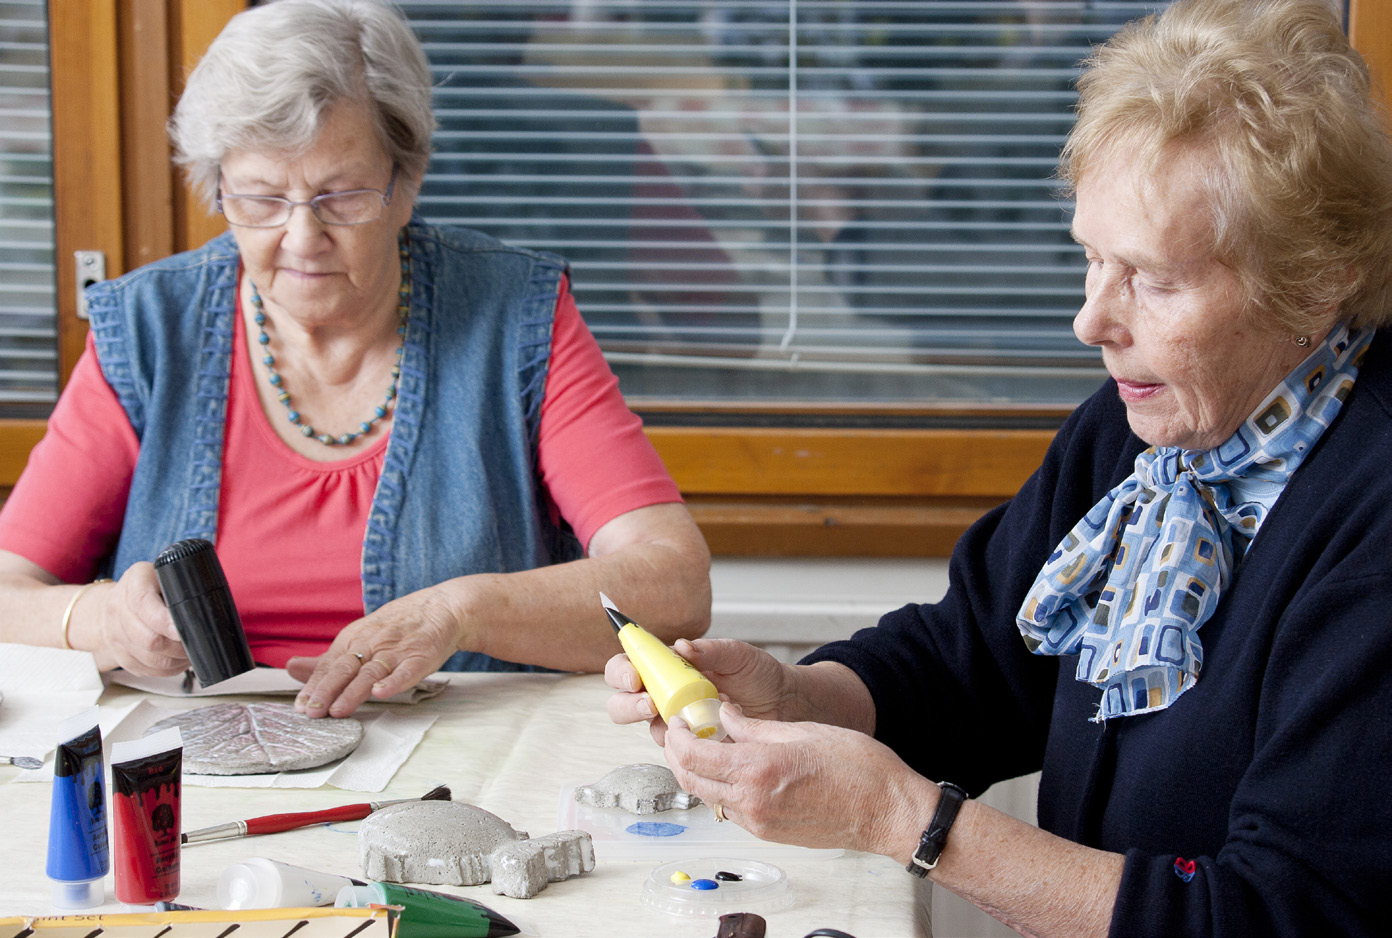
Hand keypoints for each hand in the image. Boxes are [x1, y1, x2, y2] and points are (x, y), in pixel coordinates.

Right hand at [78, 563, 188, 674]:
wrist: (111, 604)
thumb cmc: (149, 587)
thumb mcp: (165, 573)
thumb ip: (181, 584)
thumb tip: (205, 606)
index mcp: (134, 582)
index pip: (144, 603)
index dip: (164, 621)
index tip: (183, 631)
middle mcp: (118, 609)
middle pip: (149, 639)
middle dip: (178, 646)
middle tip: (196, 642)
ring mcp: (116, 635)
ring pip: (150, 658)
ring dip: (175, 660)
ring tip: (191, 653)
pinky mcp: (120, 656)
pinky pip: (146, 670)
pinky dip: (167, 669)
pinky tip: (178, 661)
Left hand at [287, 586, 463, 717]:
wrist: (439, 608)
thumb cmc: (395, 627)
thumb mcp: (357, 637)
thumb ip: (326, 659)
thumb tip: (291, 668)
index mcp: (353, 639)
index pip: (328, 665)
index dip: (313, 685)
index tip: (300, 706)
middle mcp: (371, 645)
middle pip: (345, 669)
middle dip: (327, 690)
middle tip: (312, 711)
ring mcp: (396, 652)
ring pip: (371, 673)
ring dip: (353, 692)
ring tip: (339, 710)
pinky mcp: (420, 658)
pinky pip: (406, 671)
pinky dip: (393, 682)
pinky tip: (381, 692)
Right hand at [605, 638, 793, 744]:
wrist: (784, 703)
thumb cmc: (758, 675)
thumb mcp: (737, 655)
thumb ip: (710, 650)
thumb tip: (682, 646)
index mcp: (669, 667)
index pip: (630, 665)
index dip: (622, 672)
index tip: (635, 677)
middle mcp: (666, 694)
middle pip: (623, 702)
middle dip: (628, 705)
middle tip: (649, 704)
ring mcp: (678, 721)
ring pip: (647, 728)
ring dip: (658, 725)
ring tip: (685, 718)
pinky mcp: (694, 744)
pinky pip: (677, 749)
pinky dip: (686, 743)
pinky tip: (707, 733)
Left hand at [663, 701, 933, 856]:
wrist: (888, 811)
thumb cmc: (859, 768)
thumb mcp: (802, 730)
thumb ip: (754, 726)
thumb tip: (724, 716)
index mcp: (757, 770)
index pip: (691, 755)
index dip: (676, 736)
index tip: (677, 720)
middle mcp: (752, 801)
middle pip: (691, 779)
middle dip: (677, 754)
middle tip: (682, 732)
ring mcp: (760, 822)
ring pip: (709, 797)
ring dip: (698, 773)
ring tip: (707, 747)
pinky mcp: (770, 834)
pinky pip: (732, 810)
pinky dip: (722, 789)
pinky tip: (734, 770)